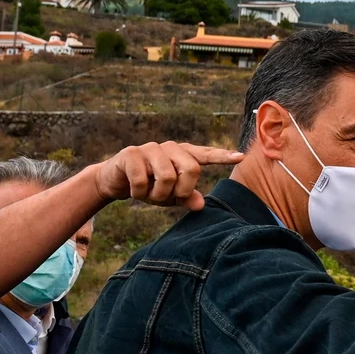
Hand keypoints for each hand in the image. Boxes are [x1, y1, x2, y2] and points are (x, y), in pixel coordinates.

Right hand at [91, 142, 243, 210]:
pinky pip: (142, 181)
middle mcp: (170, 148)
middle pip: (191, 170)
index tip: (240, 157)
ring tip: (149, 194)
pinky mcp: (131, 154)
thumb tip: (201, 205)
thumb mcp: (169, 195)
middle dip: (181, 191)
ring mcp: (150, 148)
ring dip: (157, 195)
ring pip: (167, 177)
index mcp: (183, 155)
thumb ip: (186, 198)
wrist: (114, 180)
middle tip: (167, 197)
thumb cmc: (148, 186)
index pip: (206, 155)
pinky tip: (133, 191)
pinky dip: (139, 193)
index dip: (222, 156)